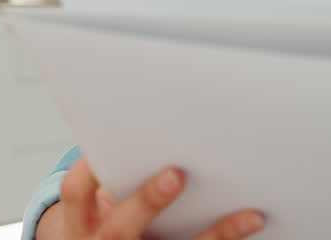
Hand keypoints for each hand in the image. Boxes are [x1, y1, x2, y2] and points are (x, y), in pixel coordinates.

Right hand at [35, 156, 265, 239]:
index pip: (76, 194)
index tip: (108, 143)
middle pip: (120, 230)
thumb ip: (115, 166)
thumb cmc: (110, 217)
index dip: (87, 170)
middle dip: (148, 202)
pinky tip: (253, 220)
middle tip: (177, 173)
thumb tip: (145, 103)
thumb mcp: (96, 201)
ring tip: (246, 212)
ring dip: (214, 233)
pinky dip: (228, 237)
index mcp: (82, 222)